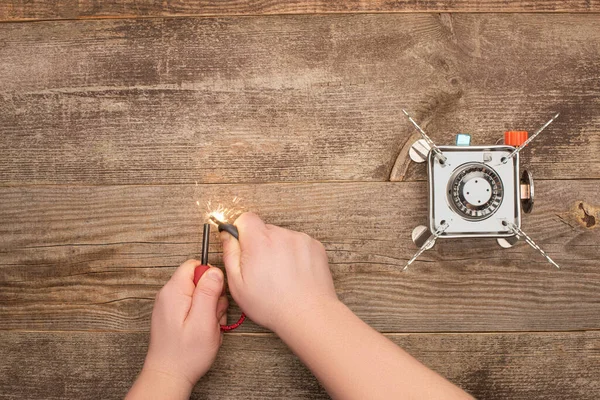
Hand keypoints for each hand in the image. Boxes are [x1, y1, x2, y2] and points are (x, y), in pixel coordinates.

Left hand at [128, 260, 227, 397]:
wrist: (168, 376)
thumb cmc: (186, 354)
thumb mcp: (204, 321)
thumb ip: (209, 292)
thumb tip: (215, 270)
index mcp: (174, 291)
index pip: (195, 265)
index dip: (210, 278)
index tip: (214, 297)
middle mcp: (168, 295)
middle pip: (198, 280)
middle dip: (211, 296)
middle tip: (211, 317)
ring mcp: (169, 305)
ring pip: (198, 294)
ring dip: (208, 309)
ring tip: (206, 327)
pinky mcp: (172, 315)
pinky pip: (193, 306)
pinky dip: (201, 317)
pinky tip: (201, 331)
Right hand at [220, 212, 337, 332]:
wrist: (309, 314)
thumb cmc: (272, 305)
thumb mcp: (238, 284)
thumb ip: (230, 254)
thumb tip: (227, 235)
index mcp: (260, 242)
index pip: (246, 218)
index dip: (241, 231)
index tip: (243, 246)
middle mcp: (282, 235)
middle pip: (264, 229)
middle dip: (260, 244)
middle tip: (262, 269)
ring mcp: (301, 239)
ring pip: (282, 237)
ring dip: (278, 249)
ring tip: (281, 275)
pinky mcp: (315, 246)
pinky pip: (298, 243)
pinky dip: (294, 254)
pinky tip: (294, 274)